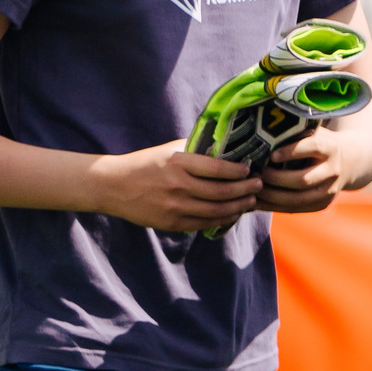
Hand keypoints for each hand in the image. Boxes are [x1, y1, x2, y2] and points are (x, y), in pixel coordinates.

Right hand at [97, 141, 263, 233]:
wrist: (113, 186)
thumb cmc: (146, 163)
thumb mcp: (170, 150)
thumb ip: (197, 150)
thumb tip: (228, 147)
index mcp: (179, 163)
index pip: (218, 168)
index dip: (239, 171)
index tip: (250, 169)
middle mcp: (178, 186)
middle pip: (222, 192)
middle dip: (245, 189)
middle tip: (259, 184)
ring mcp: (174, 207)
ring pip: (216, 210)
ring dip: (238, 206)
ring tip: (250, 199)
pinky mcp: (171, 223)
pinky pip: (203, 223)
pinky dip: (222, 219)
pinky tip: (232, 213)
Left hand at [255, 126, 349, 213]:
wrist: (346, 162)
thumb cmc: (317, 143)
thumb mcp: (311, 133)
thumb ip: (293, 134)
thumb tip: (260, 136)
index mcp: (331, 148)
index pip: (313, 148)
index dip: (291, 151)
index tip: (271, 154)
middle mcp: (333, 171)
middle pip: (303, 180)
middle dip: (276, 179)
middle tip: (257, 174)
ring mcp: (329, 191)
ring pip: (296, 199)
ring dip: (271, 196)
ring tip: (252, 190)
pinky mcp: (321, 205)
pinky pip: (294, 209)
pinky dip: (273, 206)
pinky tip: (257, 201)